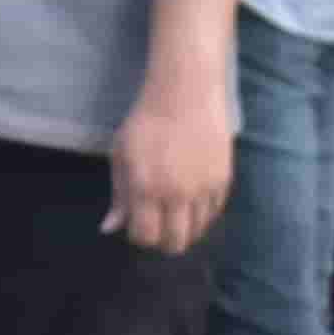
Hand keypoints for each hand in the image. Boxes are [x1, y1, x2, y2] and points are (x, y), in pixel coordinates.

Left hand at [111, 75, 237, 252]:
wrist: (186, 91)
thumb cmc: (146, 121)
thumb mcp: (121, 155)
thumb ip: (119, 195)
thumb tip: (110, 229)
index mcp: (146, 189)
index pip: (145, 237)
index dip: (139, 237)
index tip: (137, 224)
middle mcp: (176, 194)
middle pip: (175, 242)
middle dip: (163, 242)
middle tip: (158, 227)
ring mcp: (203, 189)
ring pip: (198, 231)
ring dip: (185, 229)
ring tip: (176, 215)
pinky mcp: (223, 179)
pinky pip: (215, 213)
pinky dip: (203, 216)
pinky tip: (193, 205)